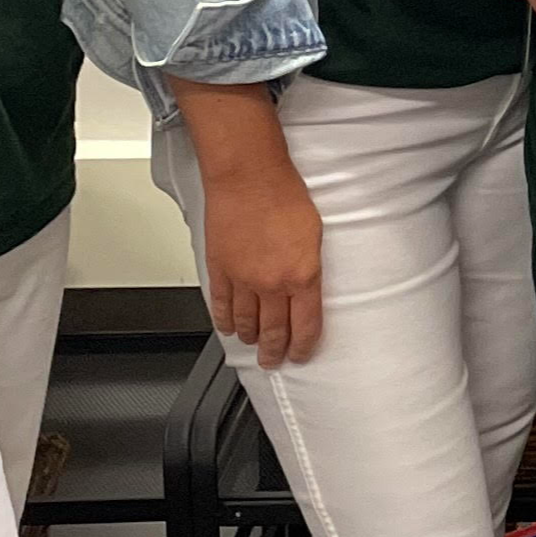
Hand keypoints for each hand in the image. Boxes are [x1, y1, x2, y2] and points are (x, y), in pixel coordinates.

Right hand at [198, 164, 322, 369]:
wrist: (250, 176)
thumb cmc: (285, 193)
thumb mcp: (315, 232)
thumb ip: (310, 264)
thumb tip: (307, 284)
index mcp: (303, 275)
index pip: (306, 325)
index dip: (303, 346)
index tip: (301, 353)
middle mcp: (273, 283)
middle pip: (274, 331)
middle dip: (275, 351)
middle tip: (274, 360)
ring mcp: (243, 279)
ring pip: (247, 323)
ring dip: (251, 338)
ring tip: (254, 345)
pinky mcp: (220, 270)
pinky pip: (221, 305)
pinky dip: (225, 321)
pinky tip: (228, 327)